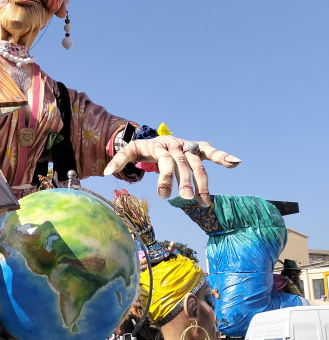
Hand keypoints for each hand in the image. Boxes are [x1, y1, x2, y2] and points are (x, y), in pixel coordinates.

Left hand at [104, 136, 239, 206]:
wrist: (155, 136)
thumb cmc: (143, 148)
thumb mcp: (130, 152)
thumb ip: (119, 160)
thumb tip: (104, 173)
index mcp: (160, 147)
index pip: (164, 162)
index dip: (165, 178)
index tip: (164, 196)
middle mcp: (176, 145)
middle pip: (183, 165)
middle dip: (186, 183)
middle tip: (187, 200)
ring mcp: (187, 146)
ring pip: (197, 164)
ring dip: (203, 183)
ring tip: (205, 202)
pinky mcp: (197, 148)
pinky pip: (210, 152)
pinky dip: (223, 156)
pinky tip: (236, 163)